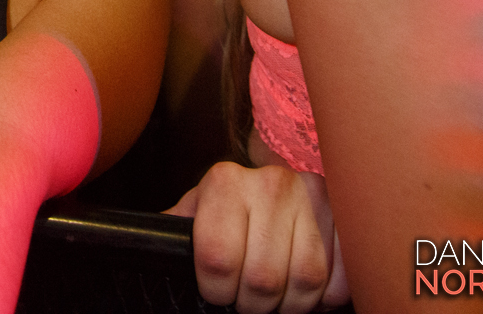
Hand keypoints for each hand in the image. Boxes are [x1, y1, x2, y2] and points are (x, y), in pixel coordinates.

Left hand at [167, 162, 349, 313]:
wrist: (273, 189)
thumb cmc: (226, 213)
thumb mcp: (194, 217)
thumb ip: (172, 233)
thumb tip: (135, 247)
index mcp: (225, 181)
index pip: (218, 259)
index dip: (216, 290)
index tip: (217, 290)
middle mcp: (271, 182)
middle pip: (262, 278)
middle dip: (252, 303)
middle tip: (247, 298)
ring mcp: (314, 196)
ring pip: (305, 281)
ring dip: (289, 304)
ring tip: (275, 295)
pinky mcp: (346, 216)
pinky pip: (341, 279)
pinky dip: (324, 297)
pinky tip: (305, 287)